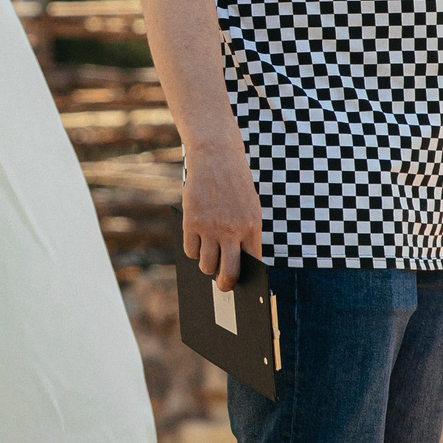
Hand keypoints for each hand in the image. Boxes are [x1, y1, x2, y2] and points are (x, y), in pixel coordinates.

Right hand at [182, 141, 263, 287]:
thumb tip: (236, 262)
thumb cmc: (235, 185)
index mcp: (252, 227)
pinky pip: (190, 250)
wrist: (217, 157)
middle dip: (226, 284)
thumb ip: (246, 233)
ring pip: (206, 264)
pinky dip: (193, 251)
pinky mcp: (191, 222)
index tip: (243, 281)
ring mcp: (210, 227)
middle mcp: (232, 230)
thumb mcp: (249, 207)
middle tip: (223, 285)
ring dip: (207, 265)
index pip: (252, 263)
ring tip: (208, 258)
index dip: (247, 275)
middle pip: (228, 272)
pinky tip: (197, 242)